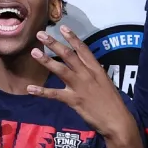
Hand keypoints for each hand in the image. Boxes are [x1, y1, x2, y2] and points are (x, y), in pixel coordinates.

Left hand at [28, 27, 139, 144]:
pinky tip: (30, 88)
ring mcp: (80, 87)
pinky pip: (55, 94)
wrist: (117, 121)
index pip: (83, 49)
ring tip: (34, 52)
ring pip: (61, 70)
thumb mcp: (105, 83)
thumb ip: (93, 73)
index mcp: (96, 69)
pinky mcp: (74, 100)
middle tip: (40, 34)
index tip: (62, 27)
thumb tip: (84, 65)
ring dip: (46, 61)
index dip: (72, 37)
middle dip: (54, 43)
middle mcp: (87, 75)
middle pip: (69, 55)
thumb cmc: (112, 103)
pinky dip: (42, 91)